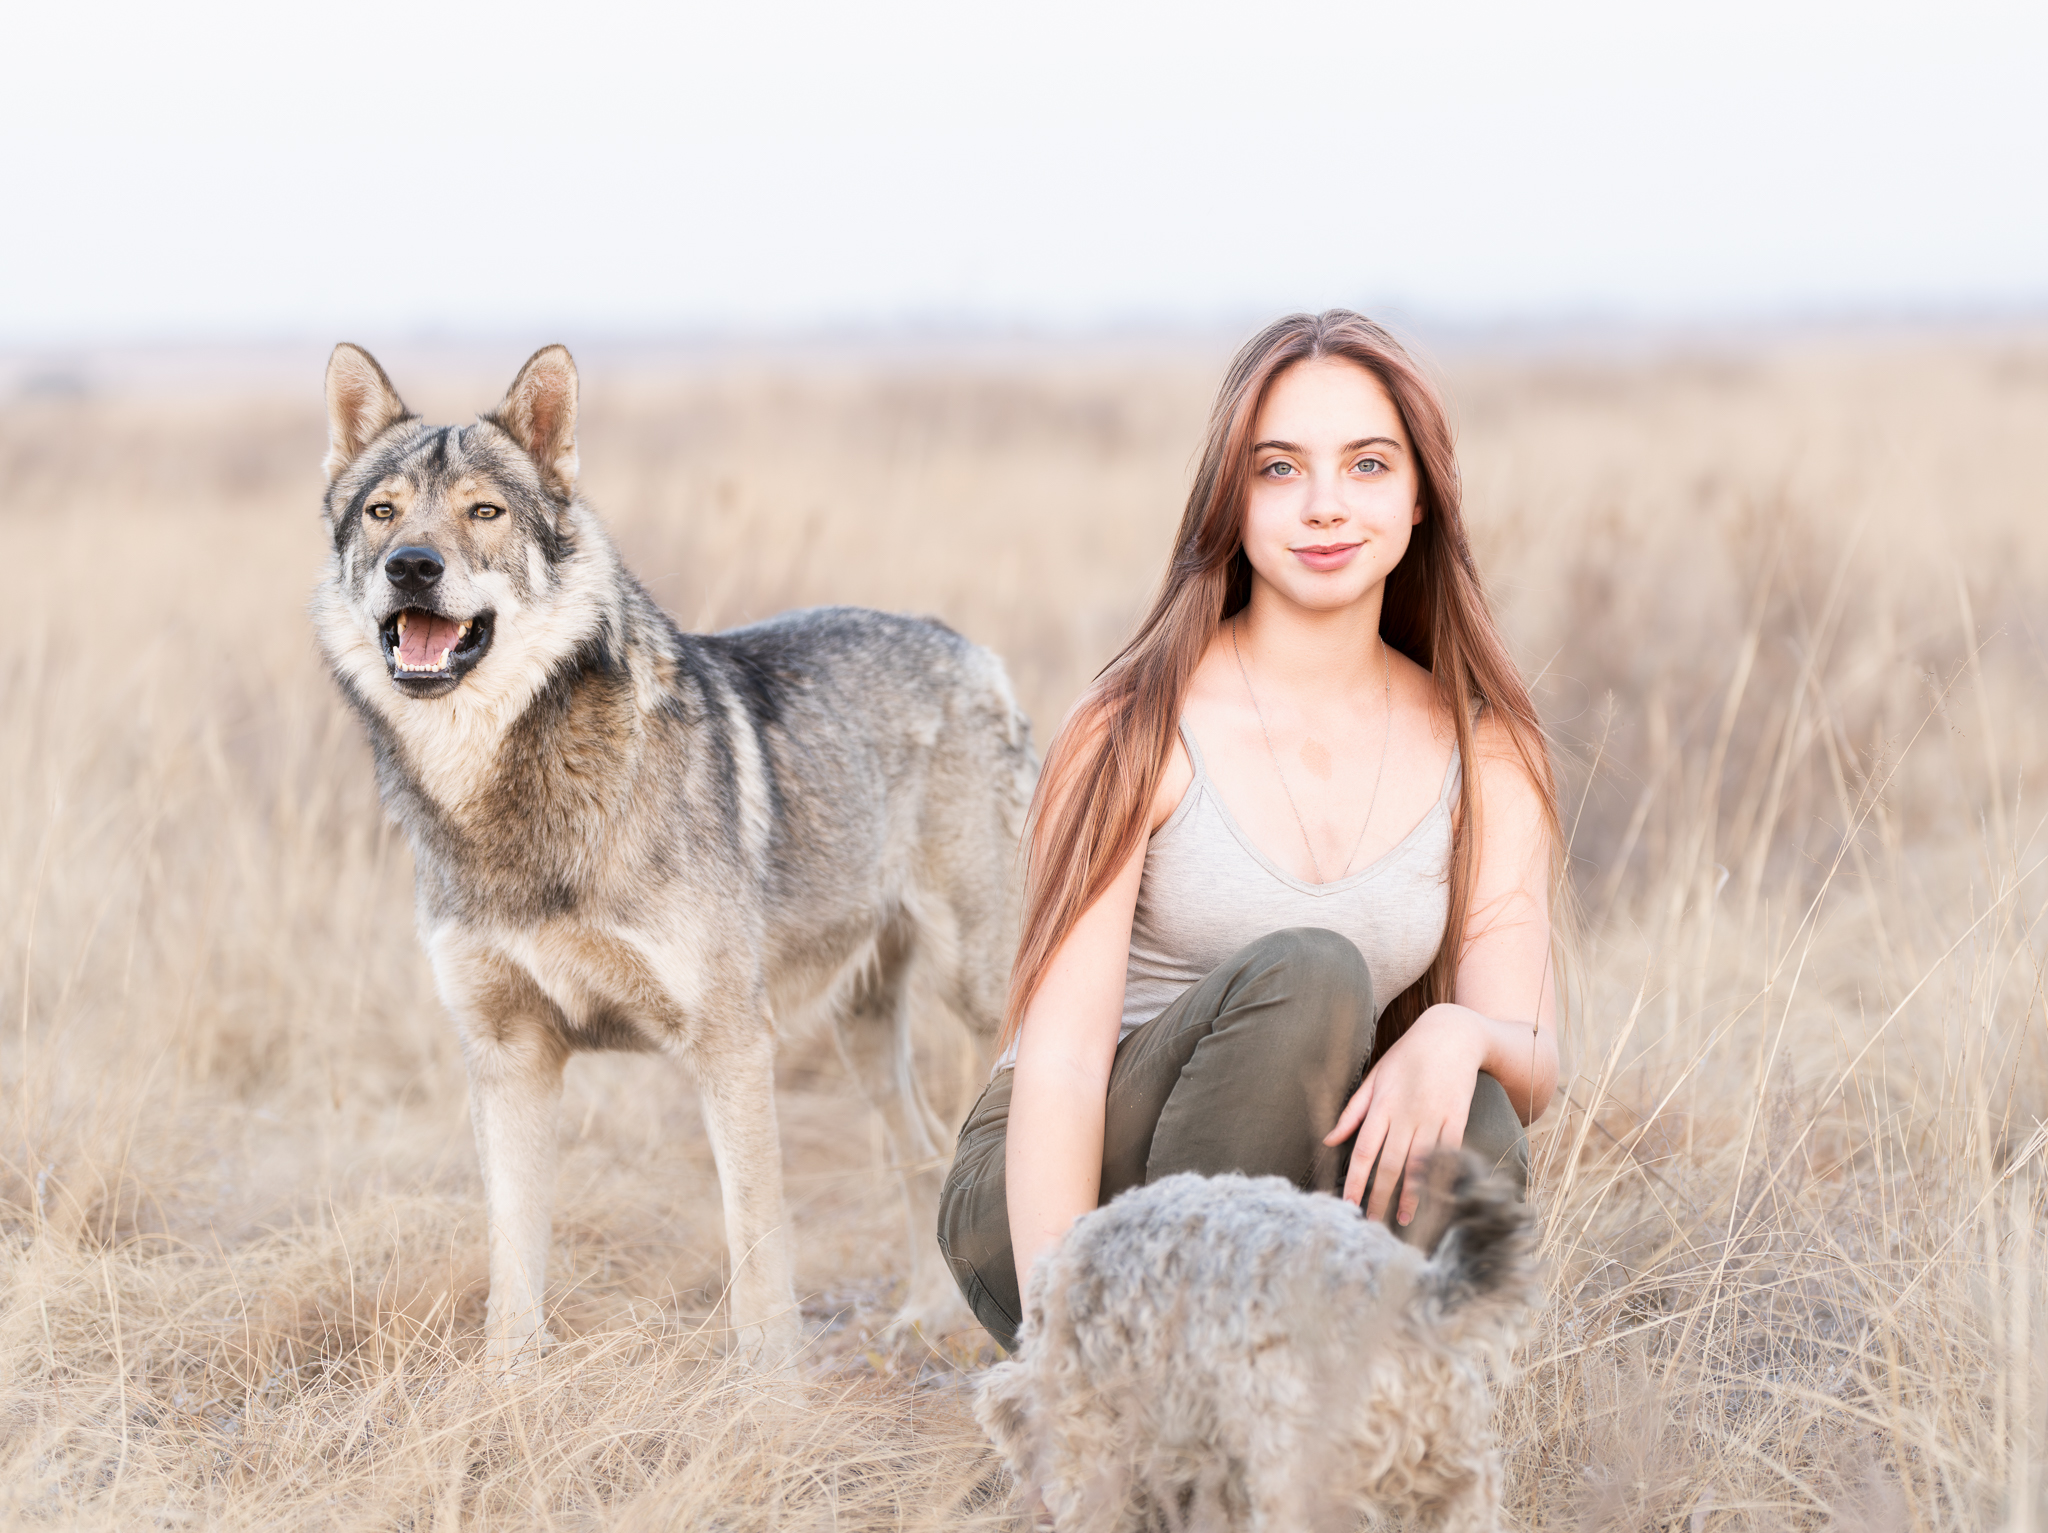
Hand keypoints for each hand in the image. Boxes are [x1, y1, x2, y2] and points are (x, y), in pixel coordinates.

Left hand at [1324, 1004, 1486, 1224]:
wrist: (1451, 1034)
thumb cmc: (1407, 1056)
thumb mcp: (1374, 1077)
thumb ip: (1352, 1111)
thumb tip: (1329, 1139)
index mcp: (1381, 1105)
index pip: (1364, 1151)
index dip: (1356, 1181)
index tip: (1349, 1205)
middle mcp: (1406, 1114)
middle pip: (1389, 1164)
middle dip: (1379, 1196)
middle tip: (1372, 1223)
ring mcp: (1433, 1116)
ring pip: (1419, 1164)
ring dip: (1410, 1194)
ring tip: (1402, 1219)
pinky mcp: (1457, 1117)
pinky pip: (1449, 1152)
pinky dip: (1441, 1175)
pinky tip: (1437, 1196)